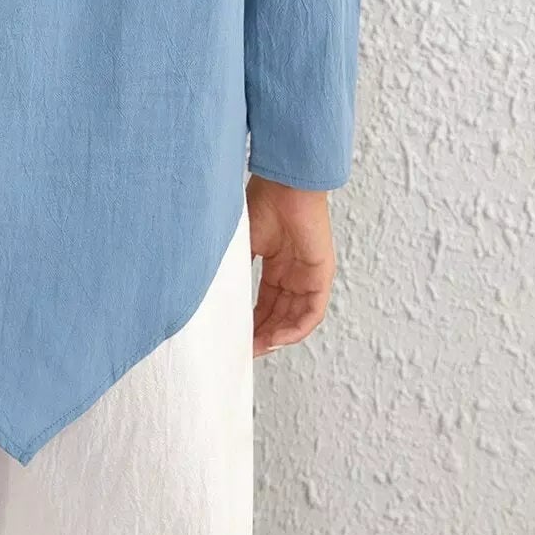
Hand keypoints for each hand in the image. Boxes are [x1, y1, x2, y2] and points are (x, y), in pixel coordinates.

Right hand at [246, 174, 335, 357]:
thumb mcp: (241, 243)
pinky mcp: (321, 275)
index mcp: (276, 263)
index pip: (265, 303)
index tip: (236, 339)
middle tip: (244, 351)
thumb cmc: (262, 202)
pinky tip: (276, 338)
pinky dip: (295, 328)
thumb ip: (234, 269)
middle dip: (262, 335)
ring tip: (256, 349)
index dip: (251, 322)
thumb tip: (213, 295)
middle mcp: (293, 272)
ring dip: (276, 336)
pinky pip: (312, 312)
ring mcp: (309, 275)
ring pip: (295, 317)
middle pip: (279, 314)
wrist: (285, 184)